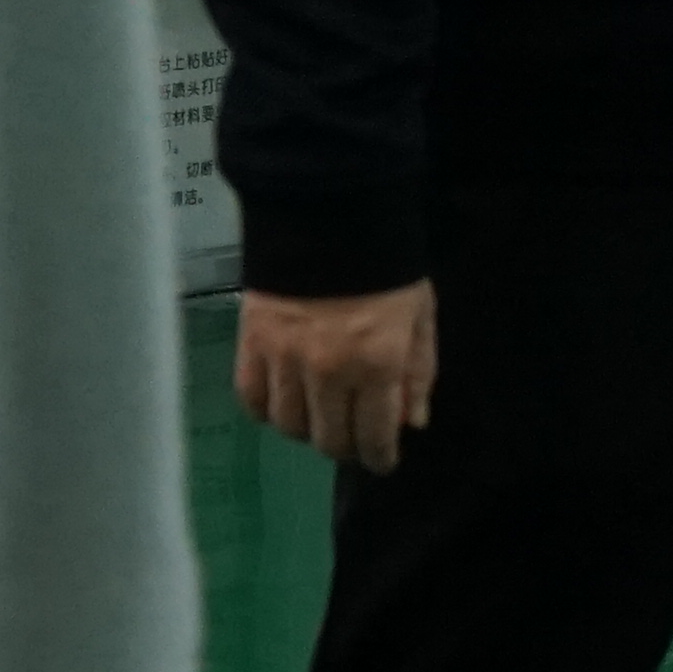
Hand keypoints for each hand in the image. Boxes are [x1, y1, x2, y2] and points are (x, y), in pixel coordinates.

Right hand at [234, 281, 438, 472]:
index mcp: (377, 364)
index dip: (379, 457)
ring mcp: (285, 359)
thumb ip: (418, 372)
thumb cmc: (385, 265)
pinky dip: (267, 408)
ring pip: (290, 426)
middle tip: (352, 435)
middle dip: (346, 445)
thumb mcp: (420, 315)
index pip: (373, 437)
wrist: (328, 212)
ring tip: (317, 415)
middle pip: (330, 440)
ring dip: (307, 429)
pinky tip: (282, 399)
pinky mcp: (252, 342)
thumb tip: (410, 424)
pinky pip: (252, 398)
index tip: (381, 459)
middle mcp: (328, 371)